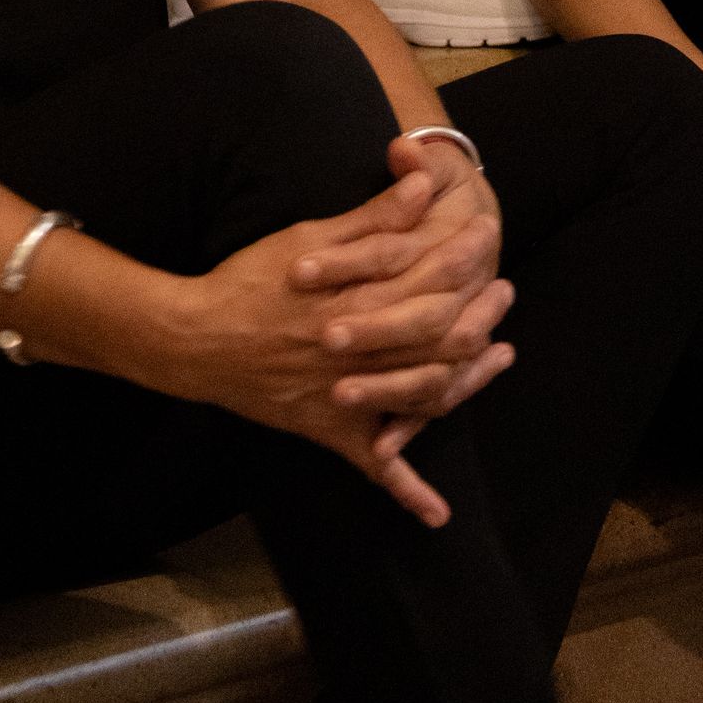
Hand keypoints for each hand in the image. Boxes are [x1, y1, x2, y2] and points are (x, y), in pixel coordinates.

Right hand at [157, 154, 507, 525]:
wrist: (197, 339)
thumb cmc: (250, 279)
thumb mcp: (309, 237)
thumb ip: (373, 219)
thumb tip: (424, 186)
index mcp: (358, 299)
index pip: (431, 277)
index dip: (465, 254)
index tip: (488, 233)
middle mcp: (362, 351)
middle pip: (441, 335)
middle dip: (481, 311)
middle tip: (505, 290)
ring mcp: (350, 397)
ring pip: (426, 394)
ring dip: (470, 378)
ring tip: (499, 354)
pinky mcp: (331, 429)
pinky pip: (374, 466)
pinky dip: (407, 490)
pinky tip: (437, 516)